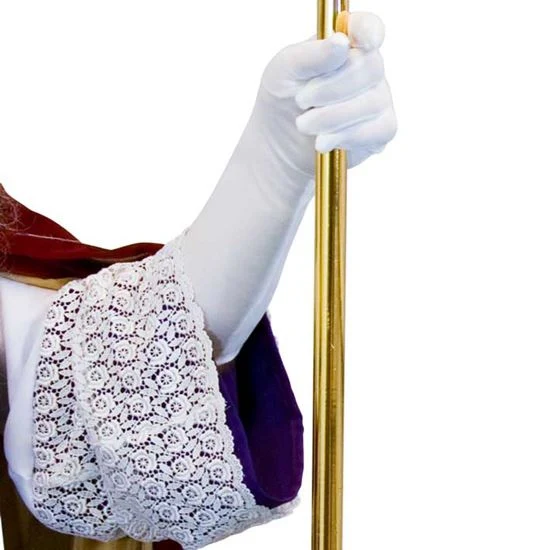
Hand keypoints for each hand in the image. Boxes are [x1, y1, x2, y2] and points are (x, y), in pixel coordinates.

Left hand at [238, 11, 396, 203]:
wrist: (280, 142)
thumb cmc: (284, 99)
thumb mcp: (283, 72)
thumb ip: (309, 55)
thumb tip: (341, 43)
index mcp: (345, 43)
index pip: (368, 27)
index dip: (368, 30)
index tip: (354, 42)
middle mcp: (367, 68)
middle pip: (370, 67)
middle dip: (331, 88)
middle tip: (301, 101)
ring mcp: (378, 98)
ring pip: (372, 103)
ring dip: (332, 117)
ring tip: (304, 125)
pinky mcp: (381, 130)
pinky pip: (378, 130)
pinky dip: (346, 137)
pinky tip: (323, 141)